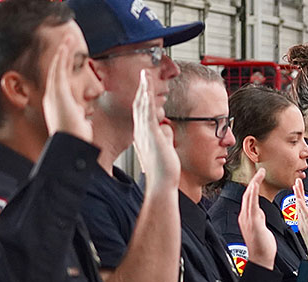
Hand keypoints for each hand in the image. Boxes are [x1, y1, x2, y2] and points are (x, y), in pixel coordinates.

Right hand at [42, 37, 92, 141]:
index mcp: (57, 104)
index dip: (63, 69)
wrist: (70, 146)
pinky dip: (62, 55)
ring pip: (57, 66)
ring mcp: (53, 93)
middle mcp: (52, 97)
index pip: (60, 82)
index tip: (69, 59)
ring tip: (68, 37)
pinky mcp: (58, 92)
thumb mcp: (80, 126)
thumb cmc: (75, 140)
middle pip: (56, 71)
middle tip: (67, 41)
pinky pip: (59, 69)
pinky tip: (66, 45)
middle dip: (61, 56)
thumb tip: (86, 121)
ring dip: (63, 51)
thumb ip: (81, 120)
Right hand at [133, 69, 179, 193]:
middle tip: (144, 73)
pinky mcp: (150, 133)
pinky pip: (147, 111)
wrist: (162, 182)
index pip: (142, 111)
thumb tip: (167, 127)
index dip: (143, 96)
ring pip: (142, 105)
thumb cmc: (164, 169)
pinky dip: (146, 97)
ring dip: (143, 88)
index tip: (145, 84)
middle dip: (142, 88)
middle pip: (139, 104)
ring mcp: (145, 132)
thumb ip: (165, 135)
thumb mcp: (165, 147)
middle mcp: (141, 132)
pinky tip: (147, 86)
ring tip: (145, 74)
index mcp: (144, 135)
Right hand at [238, 168, 276, 269]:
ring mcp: (248, 219)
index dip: (254, 186)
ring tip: (260, 174)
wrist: (261, 259)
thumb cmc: (262, 246)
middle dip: (254, 181)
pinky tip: (257, 186)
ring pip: (249, 197)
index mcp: (247, 218)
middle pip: (247, 194)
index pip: (249, 198)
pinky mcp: (253, 222)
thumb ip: (259, 218)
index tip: (259, 177)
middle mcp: (245, 217)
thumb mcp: (260, 228)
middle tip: (261, 171)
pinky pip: (252, 204)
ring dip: (254, 184)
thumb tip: (259, 212)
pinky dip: (254, 193)